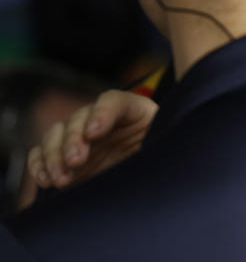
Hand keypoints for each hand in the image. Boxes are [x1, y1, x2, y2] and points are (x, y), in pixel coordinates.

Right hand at [27, 89, 157, 189]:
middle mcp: (104, 120)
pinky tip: (45, 180)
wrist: (156, 183)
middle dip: (73, 139)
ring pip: (57, 134)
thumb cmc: (166, 160)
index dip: (102, 113)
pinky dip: (39, 165)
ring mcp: (82, 138)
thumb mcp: (168, 149)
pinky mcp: (65, 159)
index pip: (113, 101)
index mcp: (134, 111)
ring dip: (54, 155)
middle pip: (79, 117)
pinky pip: (43, 155)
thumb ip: (158, 144)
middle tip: (75, 161)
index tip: (94, 133)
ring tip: (61, 179)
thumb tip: (147, 150)